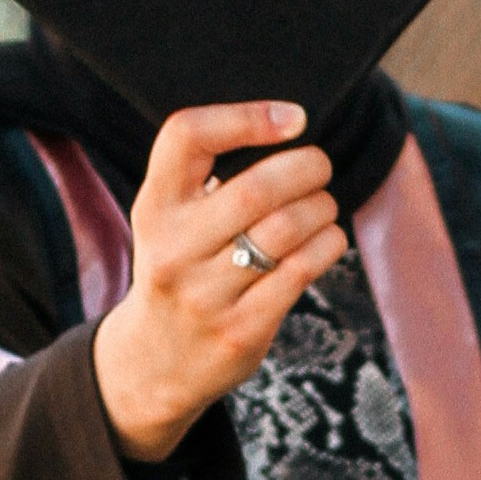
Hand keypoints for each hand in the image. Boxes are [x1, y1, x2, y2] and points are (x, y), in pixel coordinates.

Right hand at [91, 99, 348, 463]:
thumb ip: (205, 176)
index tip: (293, 118)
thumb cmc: (179, 268)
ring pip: (286, 230)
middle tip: (320, 167)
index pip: (187, 136)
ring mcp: (205, 295)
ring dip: (321, 209)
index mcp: (154, 207)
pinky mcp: (241, 331)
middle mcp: (172, 249)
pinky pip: (301, 272)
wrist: (152, 362)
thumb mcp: (168, 217)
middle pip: (255, 188)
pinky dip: (327, 245)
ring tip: (323, 207)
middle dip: (306, 168)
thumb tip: (289, 129)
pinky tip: (326, 239)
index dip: (246, 117)